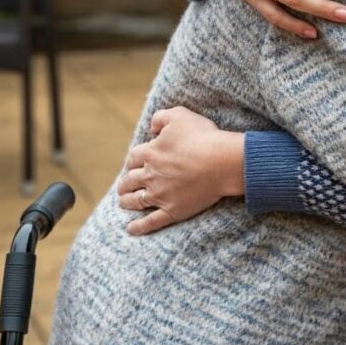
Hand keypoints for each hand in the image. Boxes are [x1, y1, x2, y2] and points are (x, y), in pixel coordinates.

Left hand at [117, 107, 245, 234]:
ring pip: (135, 201)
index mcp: (151, 153)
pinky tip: (131, 229)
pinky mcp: (172, 211)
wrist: (221, 161)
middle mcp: (151, 175)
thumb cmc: (203, 136)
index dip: (134, 159)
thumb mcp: (179, 115)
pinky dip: (139, 227)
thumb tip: (152, 127)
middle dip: (126, 182)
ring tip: (124, 202)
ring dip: (127, 201)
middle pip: (130, 180)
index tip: (136, 161)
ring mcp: (160, 195)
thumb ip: (160, 118)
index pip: (134, 157)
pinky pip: (151, 222)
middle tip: (125, 184)